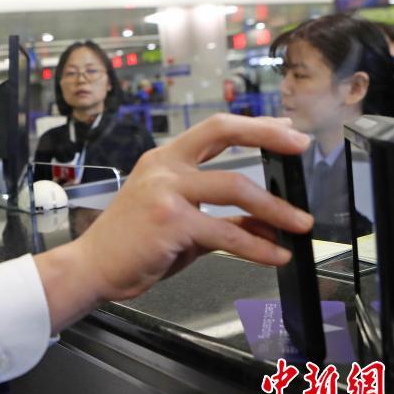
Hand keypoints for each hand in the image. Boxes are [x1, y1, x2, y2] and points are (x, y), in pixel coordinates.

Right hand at [35, 114, 313, 331]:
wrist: (91, 267)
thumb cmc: (130, 245)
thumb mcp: (180, 224)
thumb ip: (221, 219)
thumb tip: (266, 226)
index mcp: (164, 160)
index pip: (214, 128)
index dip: (253, 125)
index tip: (285, 130)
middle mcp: (164, 166)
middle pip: (222, 132)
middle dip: (267, 136)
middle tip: (301, 146)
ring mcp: (165, 190)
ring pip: (235, 187)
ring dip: (275, 208)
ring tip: (300, 224)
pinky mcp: (170, 221)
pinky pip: (226, 232)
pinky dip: (257, 247)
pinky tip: (274, 255)